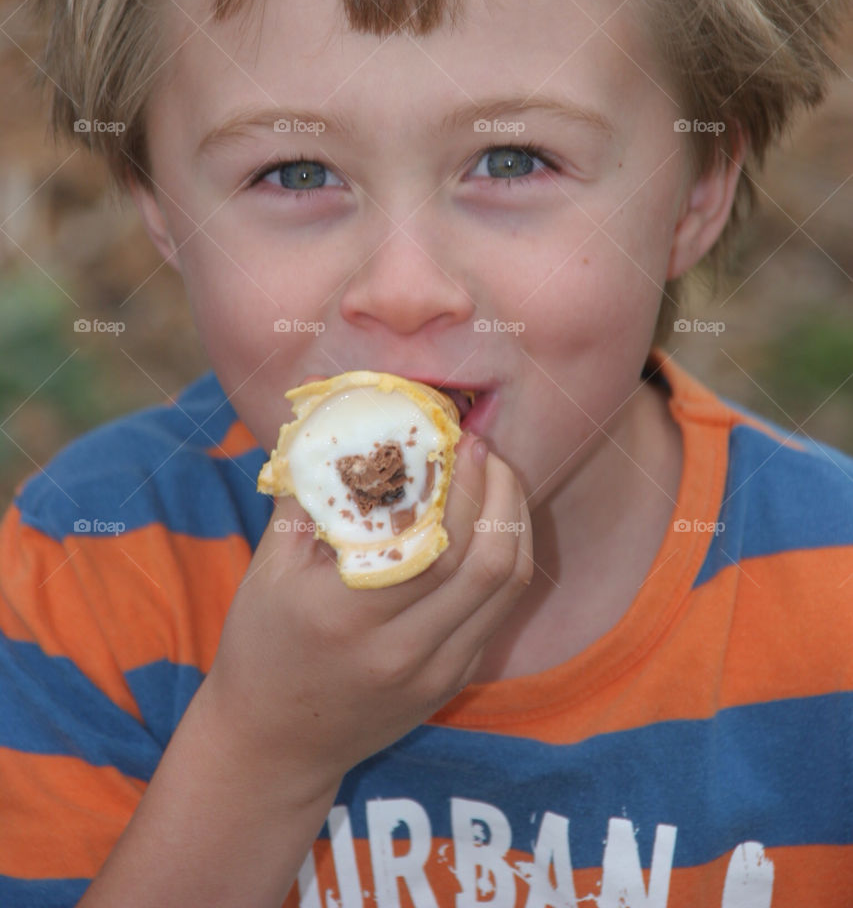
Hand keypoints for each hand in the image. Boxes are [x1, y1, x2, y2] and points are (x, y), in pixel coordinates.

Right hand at [204, 430, 532, 797]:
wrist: (272, 748)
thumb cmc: (262, 644)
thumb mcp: (269, 568)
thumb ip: (309, 494)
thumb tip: (340, 419)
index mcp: (349, 614)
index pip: (433, 539)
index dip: (460, 482)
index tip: (458, 435)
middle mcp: (402, 650)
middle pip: (485, 560)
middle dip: (498, 490)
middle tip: (484, 446)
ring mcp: (435, 673)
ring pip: (506, 585)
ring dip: (512, 520)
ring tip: (497, 476)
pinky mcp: (453, 682)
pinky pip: (499, 610)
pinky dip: (506, 558)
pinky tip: (492, 522)